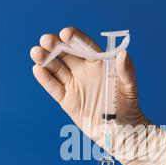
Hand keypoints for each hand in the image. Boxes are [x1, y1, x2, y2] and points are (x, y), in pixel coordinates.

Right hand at [30, 27, 165, 164]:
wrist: (120, 131)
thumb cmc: (128, 107)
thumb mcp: (130, 88)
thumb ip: (127, 71)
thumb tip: (123, 54)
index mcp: (99, 63)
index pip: (85, 46)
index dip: (75, 39)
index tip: (65, 33)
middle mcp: (84, 71)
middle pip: (66, 54)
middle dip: (55, 45)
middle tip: (45, 40)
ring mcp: (74, 85)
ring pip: (56, 69)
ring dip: (45, 59)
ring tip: (36, 52)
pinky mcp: (66, 100)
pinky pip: (54, 87)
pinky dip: (45, 79)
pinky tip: (37, 70)